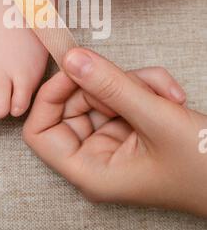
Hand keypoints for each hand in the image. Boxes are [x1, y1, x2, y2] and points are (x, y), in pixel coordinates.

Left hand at [23, 48, 206, 215]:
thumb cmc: (201, 167)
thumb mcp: (155, 119)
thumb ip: (111, 86)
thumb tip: (71, 59)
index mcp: (90, 170)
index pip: (40, 131)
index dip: (49, 97)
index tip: (72, 70)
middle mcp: (97, 156)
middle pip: (74, 103)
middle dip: (106, 84)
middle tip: (137, 84)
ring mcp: (115, 141)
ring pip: (104, 93)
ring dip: (135, 83)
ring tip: (166, 95)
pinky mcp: (133, 128)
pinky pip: (125, 95)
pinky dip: (147, 87)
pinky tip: (171, 97)